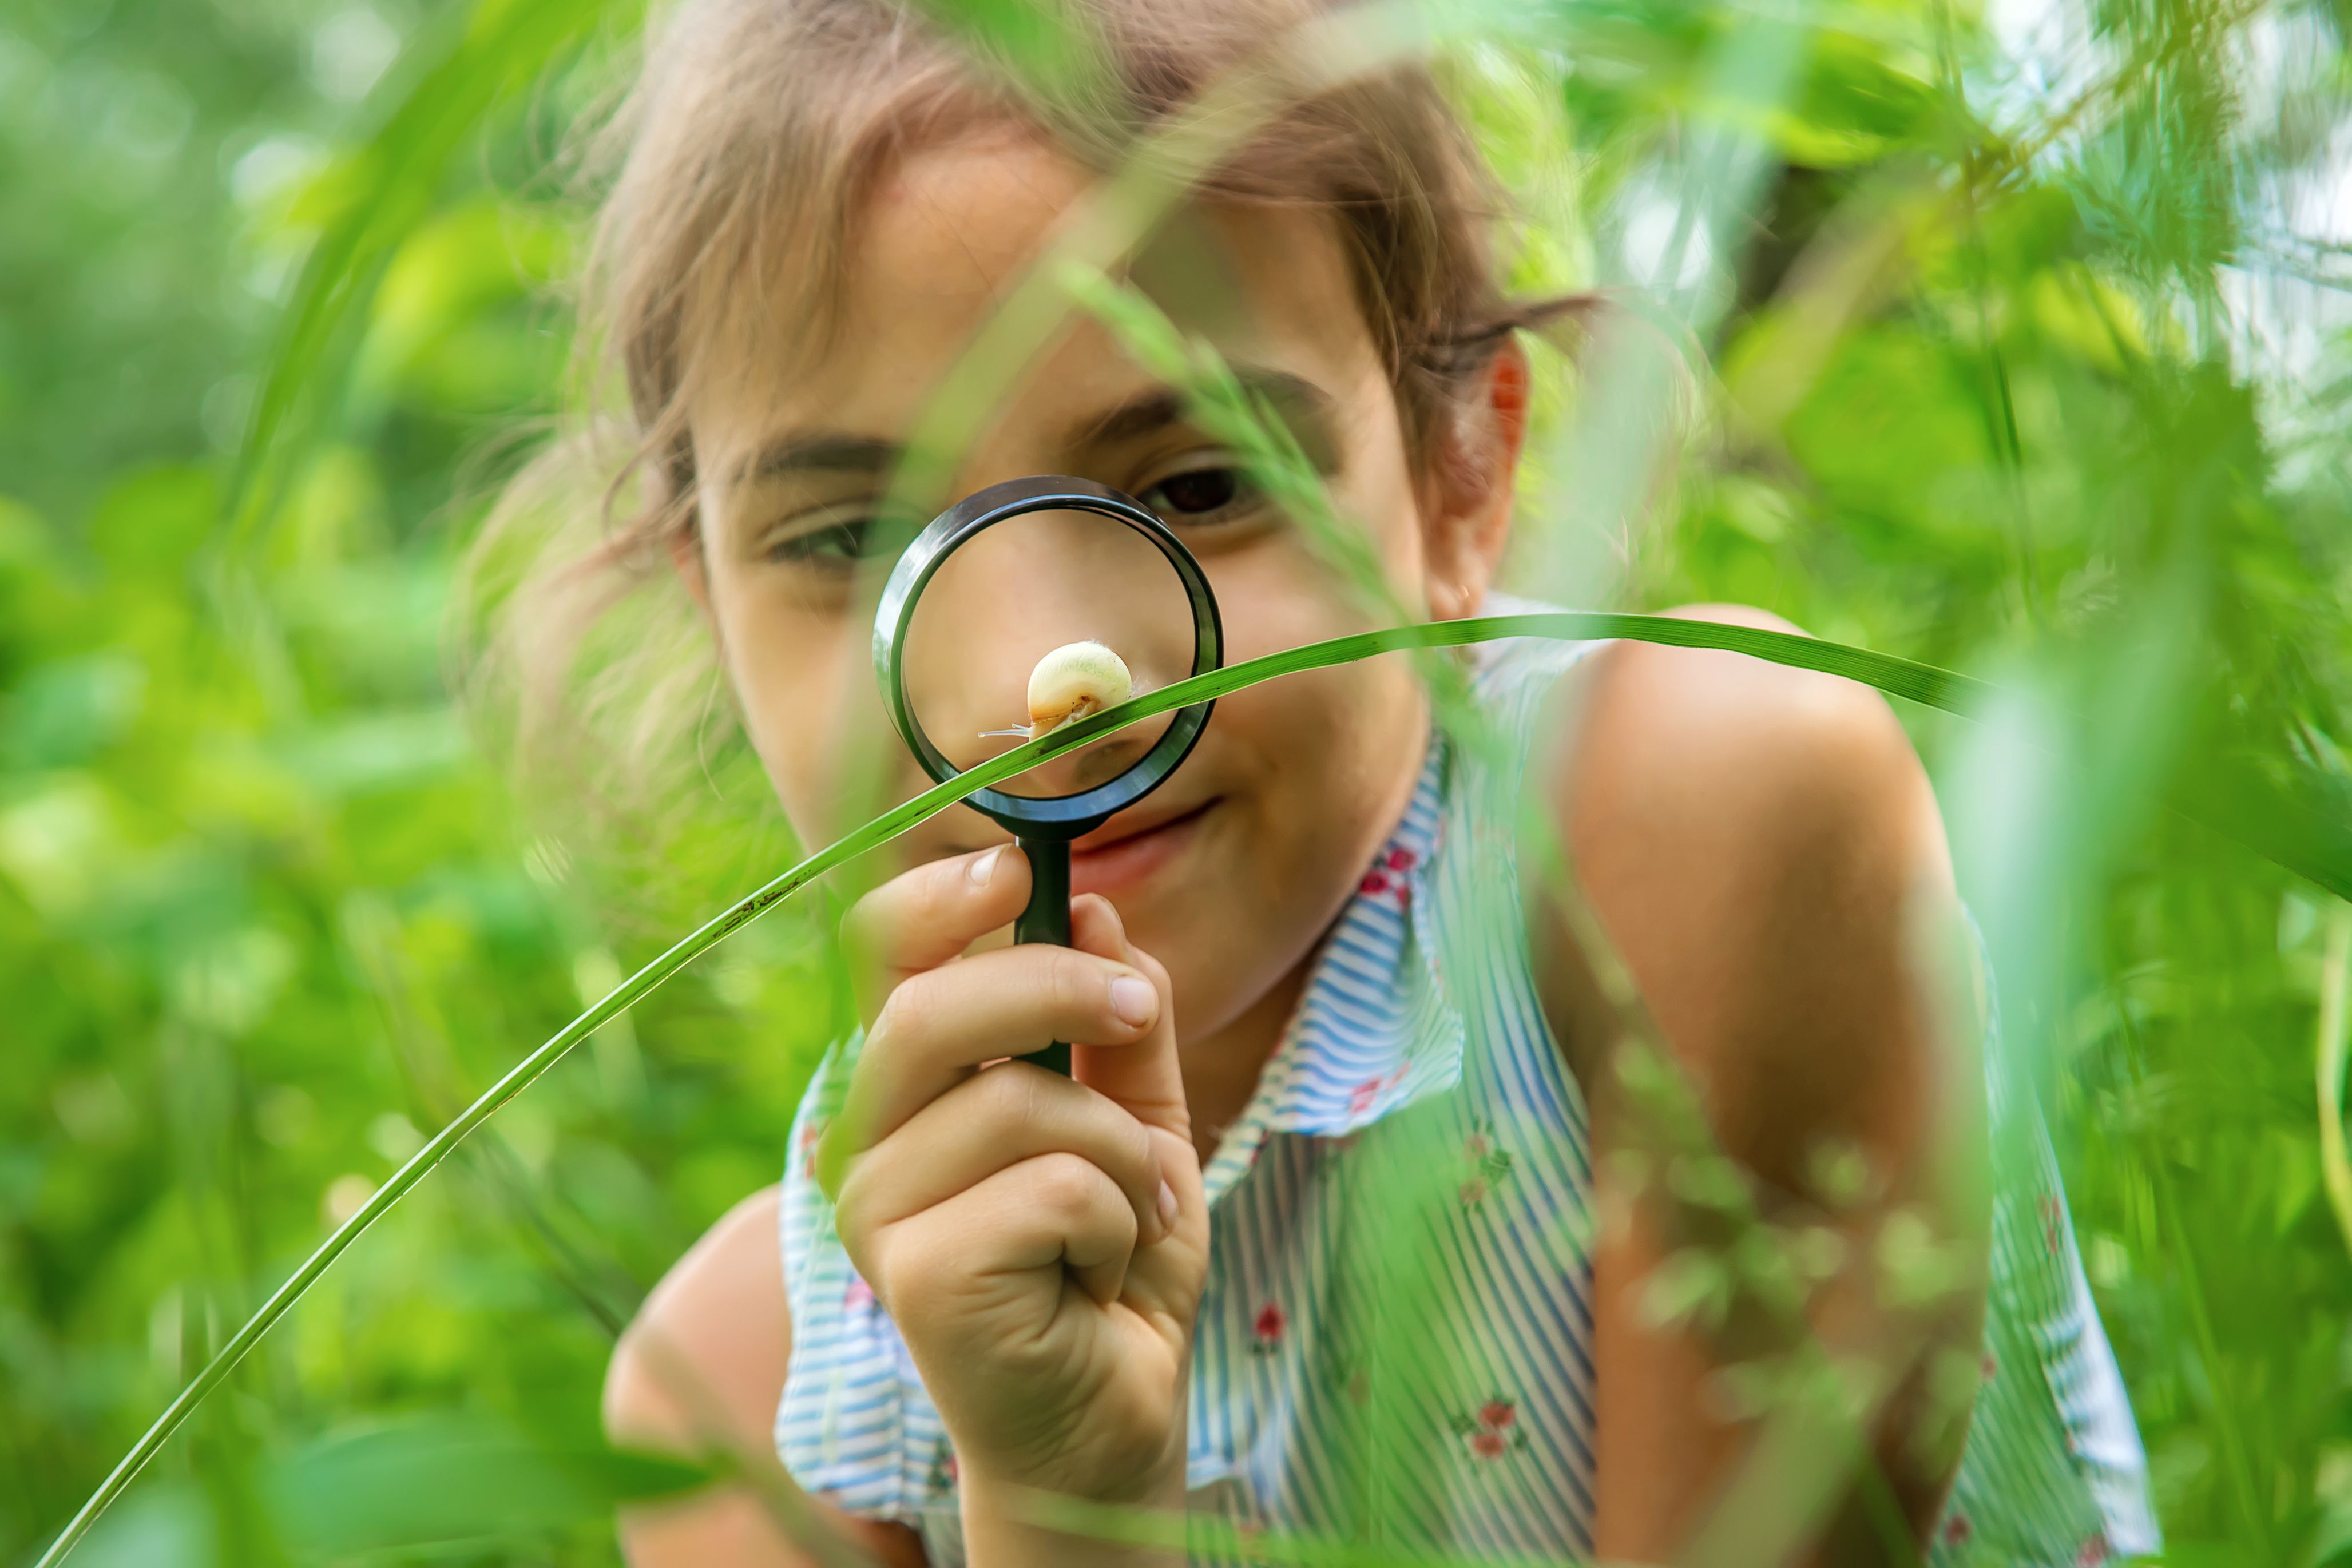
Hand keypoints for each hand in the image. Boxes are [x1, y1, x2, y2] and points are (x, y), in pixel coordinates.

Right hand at [819, 845, 1208, 1518]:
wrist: (1114, 1414)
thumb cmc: (1109, 1261)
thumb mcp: (1138, 1118)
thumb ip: (1118, 1022)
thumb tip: (1098, 909)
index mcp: (902, 1088)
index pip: (877, 959)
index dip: (937, 899)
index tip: (1015, 869)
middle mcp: (862, 1140)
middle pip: (931, 1008)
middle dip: (1057, 986)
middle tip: (1132, 1011)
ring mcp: (875, 1212)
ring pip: (1022, 1102)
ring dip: (1122, 1153)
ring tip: (1133, 1213)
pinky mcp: (916, 1275)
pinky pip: (1056, 1186)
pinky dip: (1118, 1220)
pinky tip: (1101, 1275)